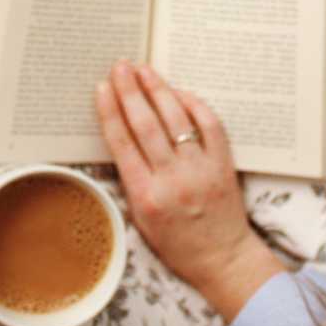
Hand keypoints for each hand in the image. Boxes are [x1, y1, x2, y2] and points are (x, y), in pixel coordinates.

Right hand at [95, 60, 283, 321]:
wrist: (222, 259)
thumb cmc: (177, 243)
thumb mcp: (141, 219)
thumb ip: (131, 179)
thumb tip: (121, 135)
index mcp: (146, 196)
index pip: (122, 144)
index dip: (110, 111)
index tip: (101, 88)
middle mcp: (172, 180)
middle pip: (146, 125)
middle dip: (130, 92)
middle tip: (120, 67)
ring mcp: (200, 170)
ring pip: (176, 120)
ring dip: (158, 90)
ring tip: (144, 70)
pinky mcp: (223, 164)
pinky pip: (209, 125)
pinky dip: (193, 104)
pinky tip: (179, 92)